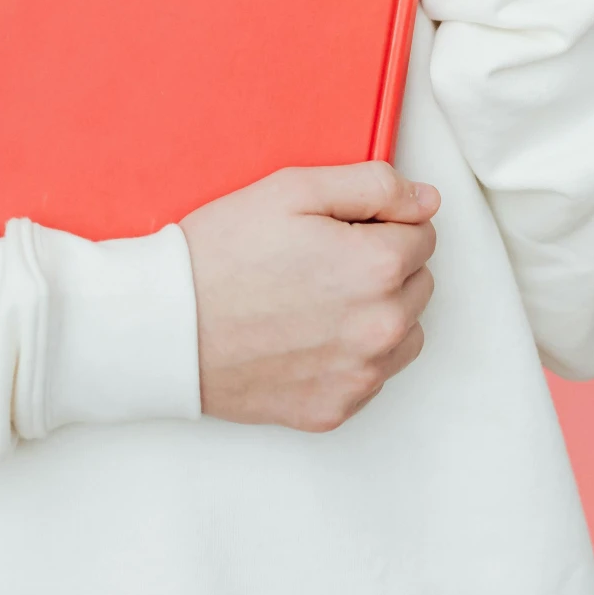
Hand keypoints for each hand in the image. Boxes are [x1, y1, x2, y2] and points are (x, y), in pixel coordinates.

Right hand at [179, 163, 438, 431]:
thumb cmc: (221, 253)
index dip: (380, 221)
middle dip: (383, 264)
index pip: (422, 232)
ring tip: (316, 298)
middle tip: (320, 258)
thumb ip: (373, 186)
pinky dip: (351, 355)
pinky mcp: (335, 408)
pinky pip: (371, 375)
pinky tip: (305, 334)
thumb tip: (426, 201)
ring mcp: (360, 375)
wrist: (167, 325)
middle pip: (418, 282)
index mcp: (378, 266)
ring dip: (377, 312)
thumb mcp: (293, 188)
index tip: (337, 227)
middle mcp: (381, 327)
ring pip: (404, 332)